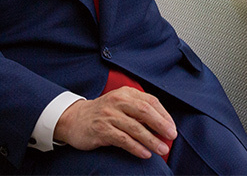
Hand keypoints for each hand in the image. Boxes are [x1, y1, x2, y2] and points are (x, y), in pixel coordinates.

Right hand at [53, 86, 176, 159]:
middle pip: (144, 111)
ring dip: (151, 140)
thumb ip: (139, 110)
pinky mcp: (102, 130)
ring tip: (162, 148)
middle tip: (172, 136)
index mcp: (125, 93)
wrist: (74, 119)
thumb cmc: (103, 113)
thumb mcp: (120, 104)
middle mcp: (117, 101)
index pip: (150, 101)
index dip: (164, 114)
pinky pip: (123, 139)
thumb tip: (163, 124)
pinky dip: (136, 147)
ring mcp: (109, 115)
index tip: (172, 127)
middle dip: (161, 124)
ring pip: (135, 127)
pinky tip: (145, 153)